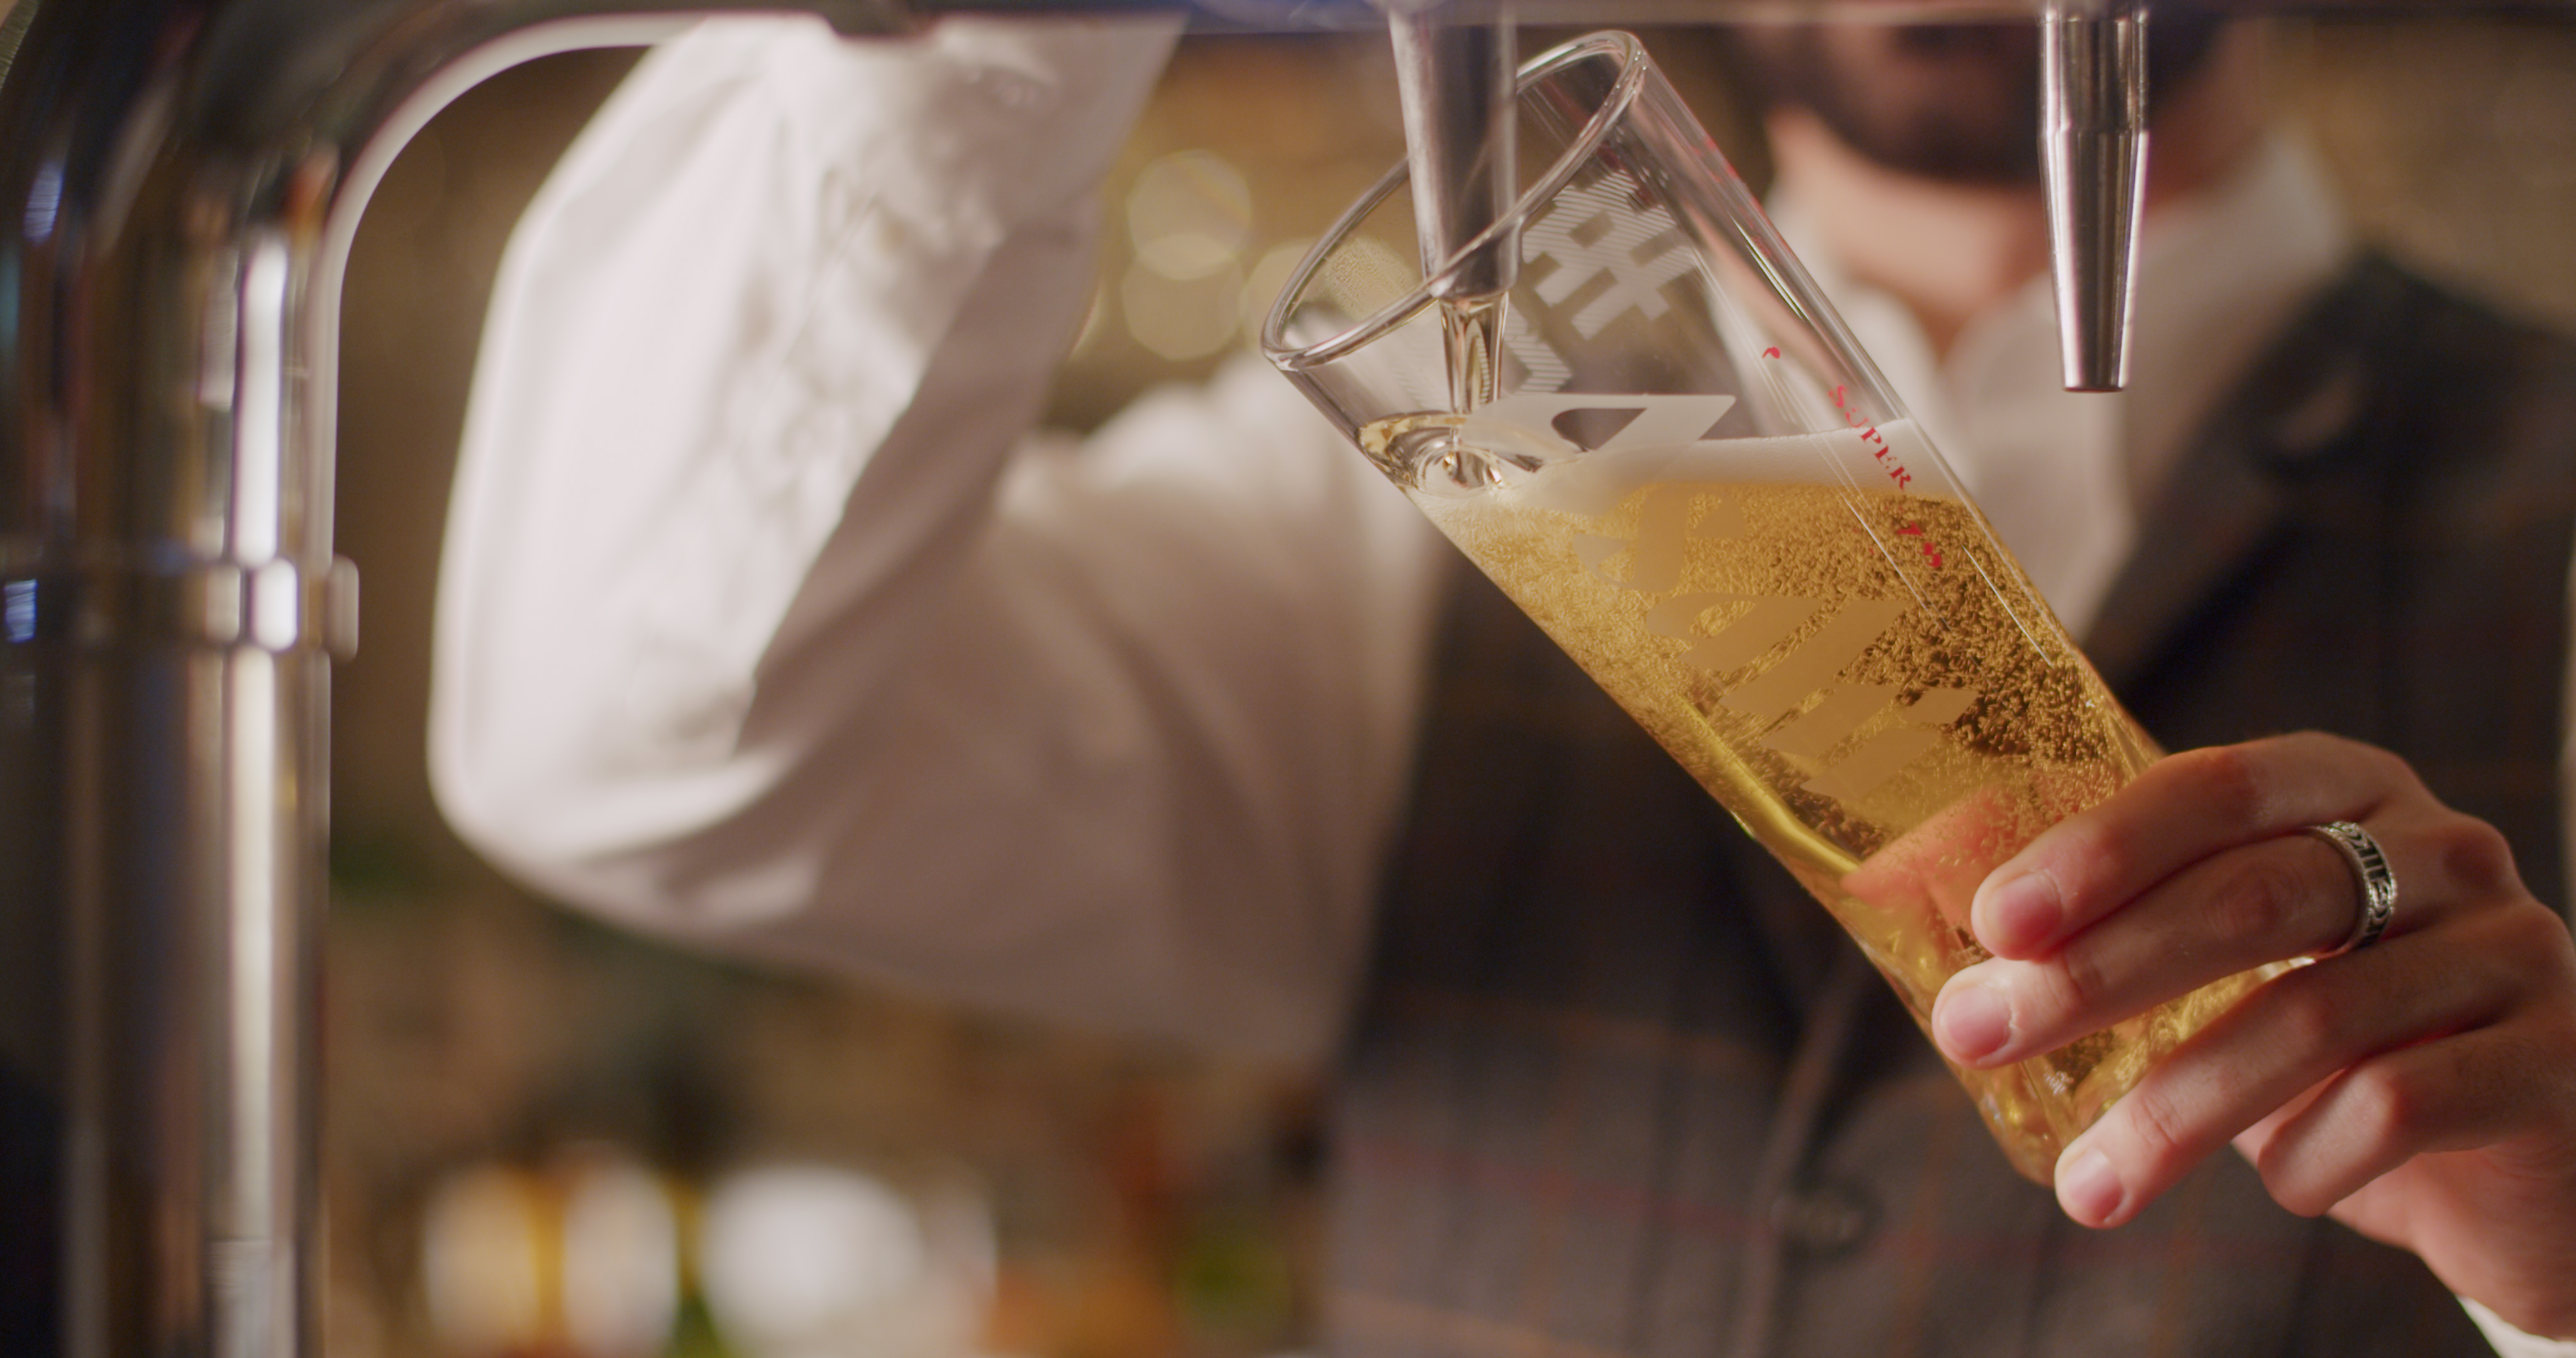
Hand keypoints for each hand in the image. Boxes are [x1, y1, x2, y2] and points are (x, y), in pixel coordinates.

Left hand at [1929, 732, 2575, 1339]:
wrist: (2514, 1158)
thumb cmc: (2341, 1044)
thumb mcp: (2239, 968)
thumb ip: (2128, 934)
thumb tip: (1948, 950)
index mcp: (2348, 789)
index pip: (2215, 788)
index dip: (2100, 850)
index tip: (1995, 923)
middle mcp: (2444, 848)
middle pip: (2251, 897)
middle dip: (2096, 974)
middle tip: (1981, 1036)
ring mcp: (2512, 948)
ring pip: (2313, 1015)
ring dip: (2174, 1109)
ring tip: (2089, 1184)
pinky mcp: (2550, 1061)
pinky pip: (2399, 1106)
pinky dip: (2306, 1159)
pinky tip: (2280, 1185)